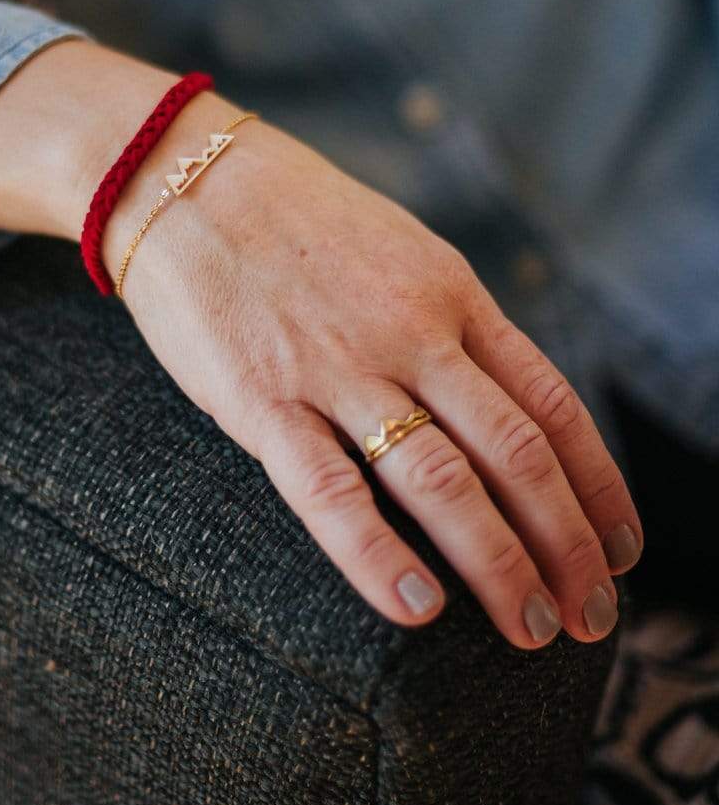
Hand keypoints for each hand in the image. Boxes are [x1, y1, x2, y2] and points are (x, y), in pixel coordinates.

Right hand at [103, 91, 642, 648]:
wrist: (182, 175)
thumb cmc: (292, 218)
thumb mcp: (399, 250)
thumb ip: (450, 323)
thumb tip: (504, 404)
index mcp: (451, 295)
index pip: (551, 403)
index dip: (599, 486)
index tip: (623, 550)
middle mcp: (411, 333)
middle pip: (515, 453)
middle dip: (567, 546)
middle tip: (592, 617)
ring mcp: (338, 366)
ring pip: (442, 478)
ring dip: (499, 564)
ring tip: (533, 629)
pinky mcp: (261, 397)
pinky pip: (329, 487)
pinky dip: (377, 554)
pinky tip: (417, 610)